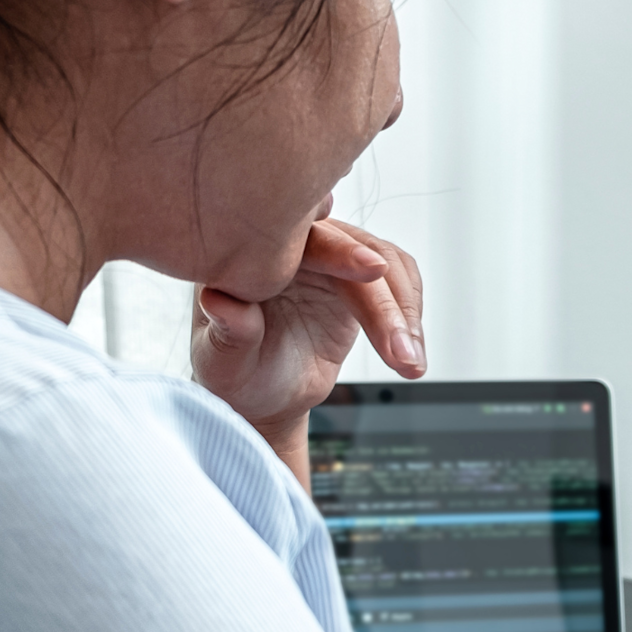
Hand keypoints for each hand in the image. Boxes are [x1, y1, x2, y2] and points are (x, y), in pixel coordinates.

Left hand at [189, 218, 424, 482]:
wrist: (264, 392)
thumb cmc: (234, 375)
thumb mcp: (222, 362)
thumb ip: (228, 331)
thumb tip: (219, 300)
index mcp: (255, 256)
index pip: (303, 240)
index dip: (341, 251)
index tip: (372, 269)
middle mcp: (297, 247)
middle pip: (356, 250)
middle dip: (384, 298)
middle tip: (401, 345)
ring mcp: (333, 258)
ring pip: (386, 263)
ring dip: (405, 312)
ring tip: (409, 362)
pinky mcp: (359, 277)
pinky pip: (398, 279)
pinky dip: (411, 314)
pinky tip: (412, 350)